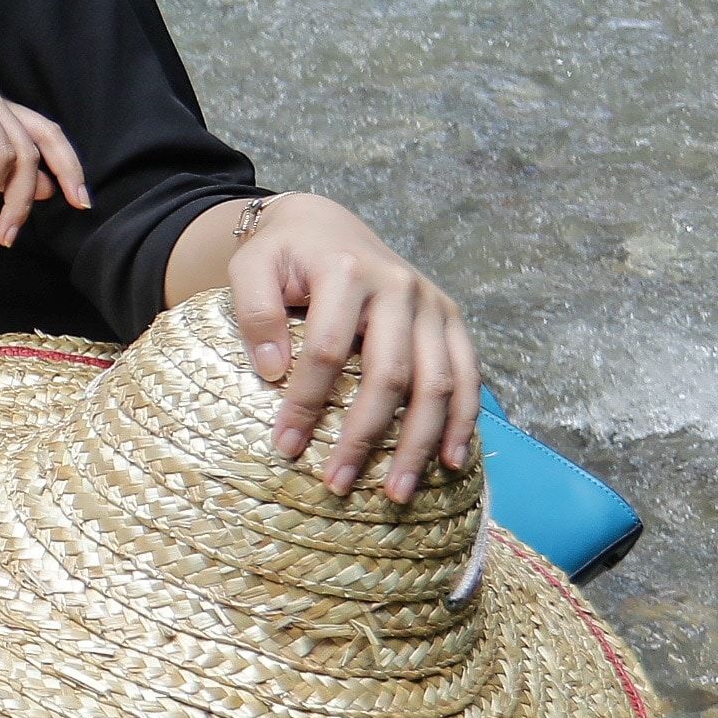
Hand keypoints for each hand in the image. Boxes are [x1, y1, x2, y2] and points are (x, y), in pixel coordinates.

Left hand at [222, 197, 481, 500]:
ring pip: (437, 383)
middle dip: (365, 436)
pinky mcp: (450, 319)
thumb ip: (255, 311)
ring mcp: (432, 303)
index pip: (328, 350)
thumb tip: (274, 370)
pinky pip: (467, 374)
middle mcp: (399, 287)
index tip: (285, 447)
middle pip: (390, 374)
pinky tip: (450, 461)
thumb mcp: (250, 266)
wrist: (325, 225)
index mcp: (348, 272)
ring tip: (397, 492)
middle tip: (338, 485)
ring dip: (419, 442)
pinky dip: (463, 420)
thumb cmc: (284, 254)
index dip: (306, 403)